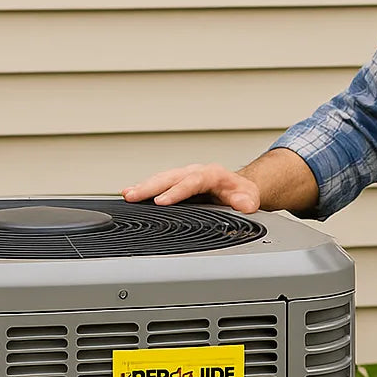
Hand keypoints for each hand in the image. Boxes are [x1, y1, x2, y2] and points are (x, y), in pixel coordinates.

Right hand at [121, 163, 260, 212]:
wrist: (239, 188)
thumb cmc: (241, 194)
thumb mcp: (249, 198)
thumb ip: (246, 202)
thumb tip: (243, 204)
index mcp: (212, 174)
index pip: (191, 181)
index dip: (176, 191)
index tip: (162, 201)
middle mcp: (195, 172)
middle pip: (170, 177)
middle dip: (150, 186)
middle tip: (133, 196)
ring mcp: (184, 176)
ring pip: (161, 178)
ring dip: (143, 186)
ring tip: (127, 194)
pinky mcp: (177, 183)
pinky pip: (159, 184)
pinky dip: (144, 188)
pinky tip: (130, 195)